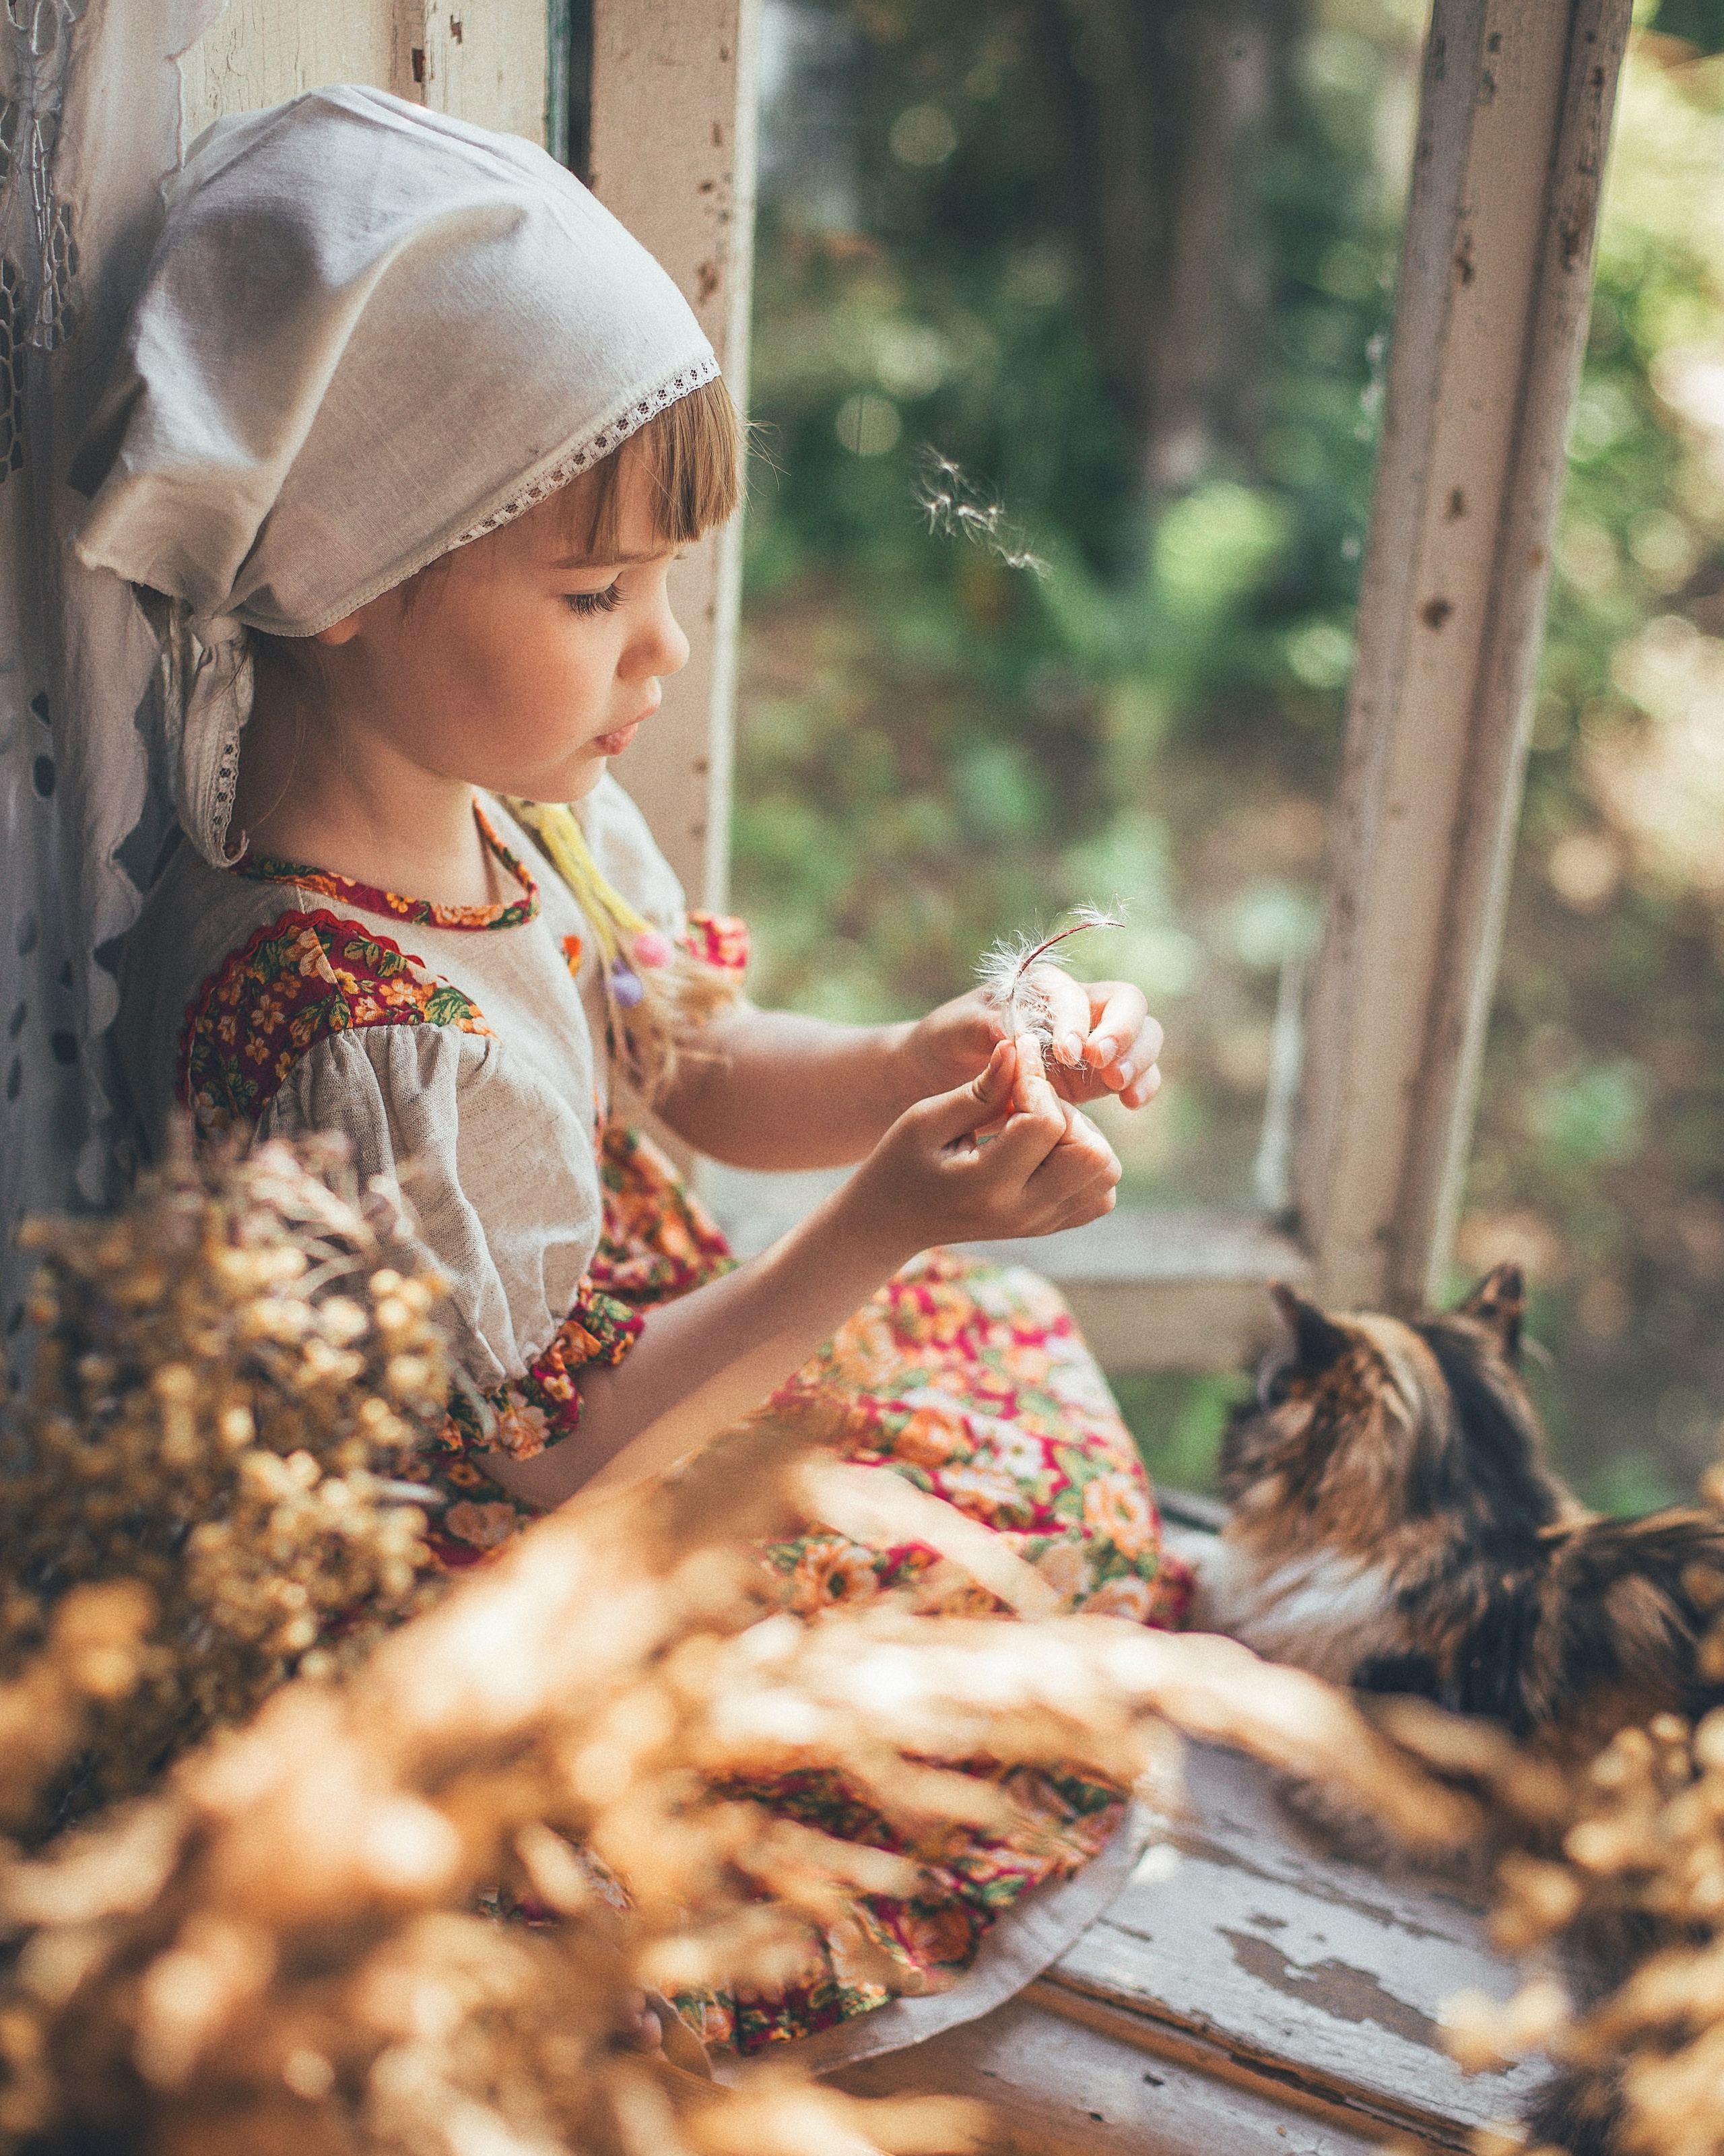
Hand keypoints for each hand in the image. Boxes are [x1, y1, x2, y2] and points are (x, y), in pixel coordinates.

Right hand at [846, 1035, 1121, 1257]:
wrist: (894, 1219)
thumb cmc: (902, 1161)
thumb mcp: (926, 1118)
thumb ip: (980, 1089)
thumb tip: (1019, 1050)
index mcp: (986, 1187)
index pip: (1046, 1125)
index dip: (1037, 1080)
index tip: (1018, 1055)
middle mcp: (1024, 1213)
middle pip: (1092, 1154)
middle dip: (1066, 1112)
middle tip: (1026, 1101)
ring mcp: (1042, 1225)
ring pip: (1105, 1173)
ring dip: (1081, 1136)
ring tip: (1037, 1125)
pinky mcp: (1052, 1226)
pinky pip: (1100, 1193)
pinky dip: (1085, 1163)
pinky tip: (1047, 1148)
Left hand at [901, 979, 1162, 1111]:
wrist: (945, 1075)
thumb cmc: (948, 1042)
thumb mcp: (953, 1030)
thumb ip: (982, 1027)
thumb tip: (1015, 1035)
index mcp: (1045, 989)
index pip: (1080, 994)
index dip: (1080, 1021)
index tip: (1069, 1054)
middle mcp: (1078, 1009)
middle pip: (1128, 1005)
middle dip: (1125, 1035)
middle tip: (1107, 1069)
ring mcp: (1095, 1042)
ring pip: (1143, 1037)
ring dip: (1140, 1060)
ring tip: (1121, 1089)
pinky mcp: (1101, 1076)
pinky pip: (1139, 1073)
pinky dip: (1144, 1084)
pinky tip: (1132, 1102)